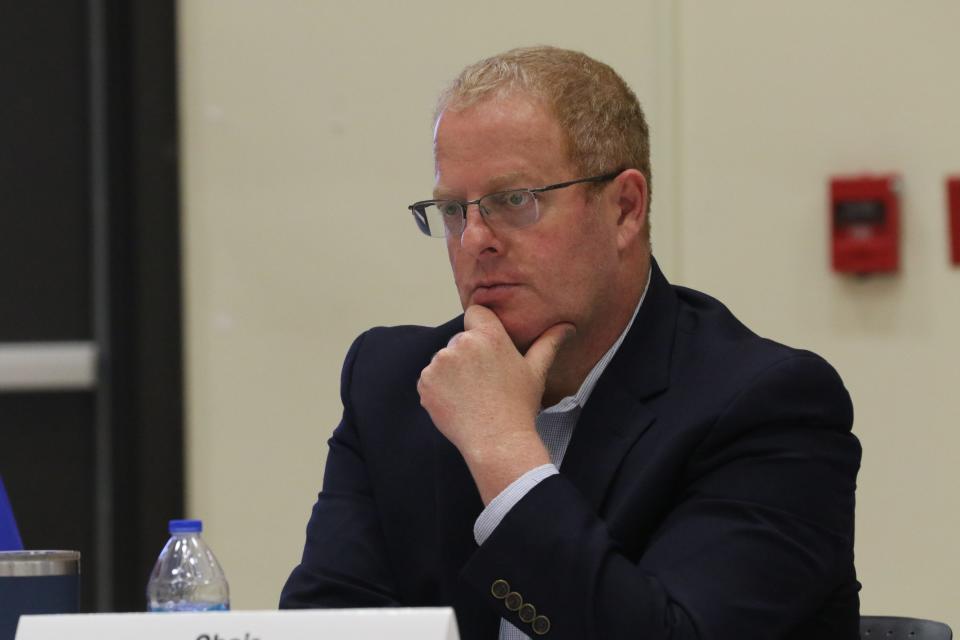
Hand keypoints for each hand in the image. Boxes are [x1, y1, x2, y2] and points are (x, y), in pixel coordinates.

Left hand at [417, 305, 574, 502]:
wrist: (497, 441)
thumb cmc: (518, 406)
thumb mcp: (536, 371)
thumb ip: (548, 343)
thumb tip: (567, 327)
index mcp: (489, 335)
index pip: (476, 312)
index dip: (480, 328)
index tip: (487, 350)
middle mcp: (461, 343)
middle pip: (460, 340)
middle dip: (468, 356)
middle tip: (483, 382)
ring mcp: (440, 363)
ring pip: (444, 360)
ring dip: (452, 373)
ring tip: (471, 395)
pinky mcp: (425, 382)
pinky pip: (429, 379)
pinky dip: (438, 389)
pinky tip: (458, 403)